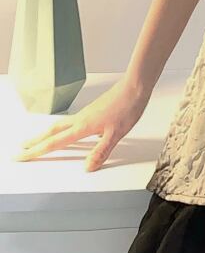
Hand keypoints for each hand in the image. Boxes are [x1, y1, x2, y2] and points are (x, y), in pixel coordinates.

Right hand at [13, 76, 150, 171]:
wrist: (135, 86)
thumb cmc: (127, 107)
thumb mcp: (116, 133)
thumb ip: (101, 151)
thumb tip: (87, 167)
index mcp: (82, 127)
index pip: (54, 143)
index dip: (36, 151)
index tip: (21, 156)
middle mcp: (81, 119)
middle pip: (51, 132)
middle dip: (35, 141)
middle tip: (22, 148)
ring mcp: (86, 114)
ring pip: (60, 125)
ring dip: (47, 133)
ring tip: (38, 140)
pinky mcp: (93, 110)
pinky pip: (71, 121)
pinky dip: (62, 128)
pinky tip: (69, 131)